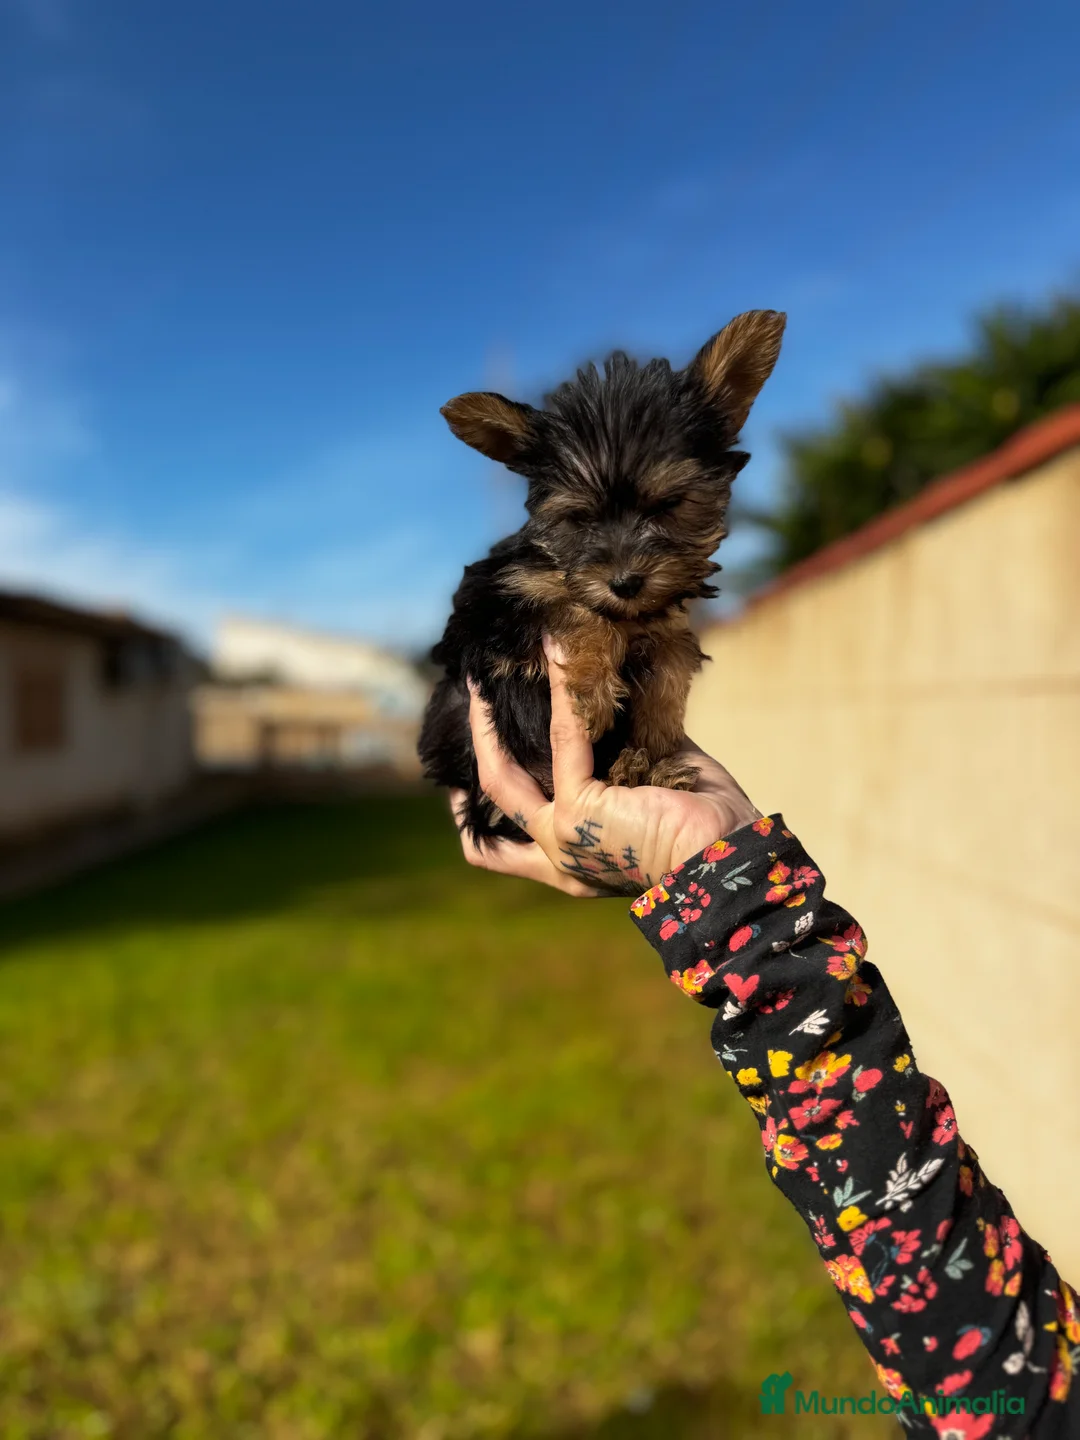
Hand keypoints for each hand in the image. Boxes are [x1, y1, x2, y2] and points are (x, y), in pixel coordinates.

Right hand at [450, 637, 761, 897]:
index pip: (505, 848)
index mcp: (576, 862)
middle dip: (475, 747)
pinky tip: (560, 654)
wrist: (730, 858)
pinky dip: (562, 692)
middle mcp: (560, 857)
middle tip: (471, 697)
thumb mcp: (650, 788)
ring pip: (500, 776)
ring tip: (486, 676)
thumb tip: (617, 695)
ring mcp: (561, 836)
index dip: (477, 811)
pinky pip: (563, 737)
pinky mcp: (577, 811)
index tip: (475, 758)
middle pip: (490, 805)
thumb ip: (623, 752)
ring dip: (488, 722)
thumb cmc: (706, 826)